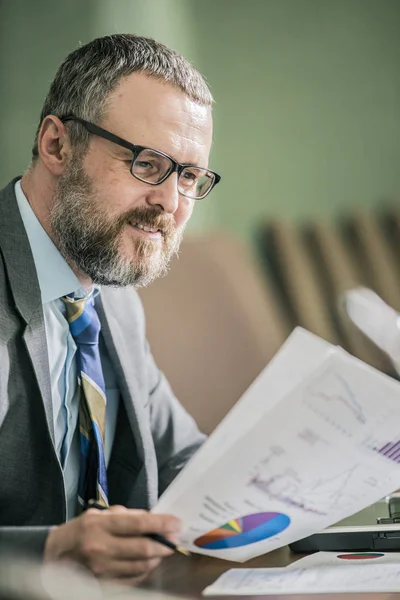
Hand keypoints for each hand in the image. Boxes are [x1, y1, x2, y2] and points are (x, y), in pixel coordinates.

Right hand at [44, 505, 181, 583]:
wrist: (54, 556)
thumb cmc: (80, 531)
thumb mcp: (98, 514)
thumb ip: (126, 515)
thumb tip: (153, 518)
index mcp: (100, 526)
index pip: (138, 524)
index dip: (162, 524)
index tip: (177, 522)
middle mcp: (101, 549)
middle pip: (144, 549)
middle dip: (165, 543)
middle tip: (175, 536)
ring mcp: (103, 570)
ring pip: (142, 566)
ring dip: (158, 557)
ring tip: (164, 548)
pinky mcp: (105, 585)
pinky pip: (134, 579)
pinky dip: (146, 569)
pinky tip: (149, 561)